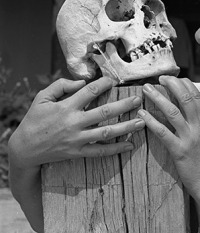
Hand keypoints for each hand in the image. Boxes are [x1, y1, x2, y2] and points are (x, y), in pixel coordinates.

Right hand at [8, 76, 144, 169]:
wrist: (25, 148)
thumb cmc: (34, 120)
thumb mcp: (42, 98)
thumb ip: (61, 86)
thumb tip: (82, 81)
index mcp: (66, 107)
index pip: (89, 92)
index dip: (103, 84)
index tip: (113, 80)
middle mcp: (74, 123)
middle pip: (104, 112)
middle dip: (124, 105)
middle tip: (138, 100)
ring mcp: (77, 139)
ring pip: (106, 132)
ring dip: (126, 127)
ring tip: (141, 122)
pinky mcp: (78, 152)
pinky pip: (100, 151)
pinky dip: (116, 149)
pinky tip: (130, 145)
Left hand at [140, 76, 199, 198]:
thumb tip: (193, 113)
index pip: (197, 96)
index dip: (184, 84)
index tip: (173, 78)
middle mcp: (198, 128)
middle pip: (186, 98)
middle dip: (172, 85)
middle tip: (159, 79)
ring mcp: (189, 139)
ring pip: (173, 112)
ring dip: (158, 98)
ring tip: (146, 90)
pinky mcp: (179, 151)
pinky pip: (163, 133)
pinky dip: (151, 121)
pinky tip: (142, 114)